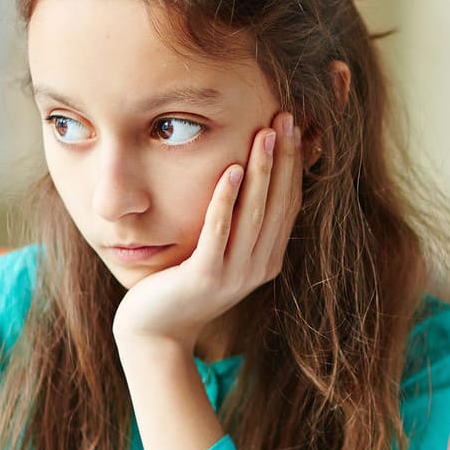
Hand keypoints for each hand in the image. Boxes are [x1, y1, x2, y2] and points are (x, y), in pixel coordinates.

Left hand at [113, 111, 302, 350]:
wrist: (156, 331)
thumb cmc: (182, 285)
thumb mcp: (219, 252)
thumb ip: (237, 224)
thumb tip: (248, 177)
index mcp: (267, 259)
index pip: (289, 203)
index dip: (293, 164)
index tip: (293, 126)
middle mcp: (258, 267)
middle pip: (278, 203)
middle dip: (283, 158)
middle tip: (285, 117)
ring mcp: (234, 274)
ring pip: (255, 213)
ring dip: (262, 171)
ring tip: (265, 133)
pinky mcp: (205, 277)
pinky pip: (219, 231)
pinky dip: (227, 200)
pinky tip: (233, 169)